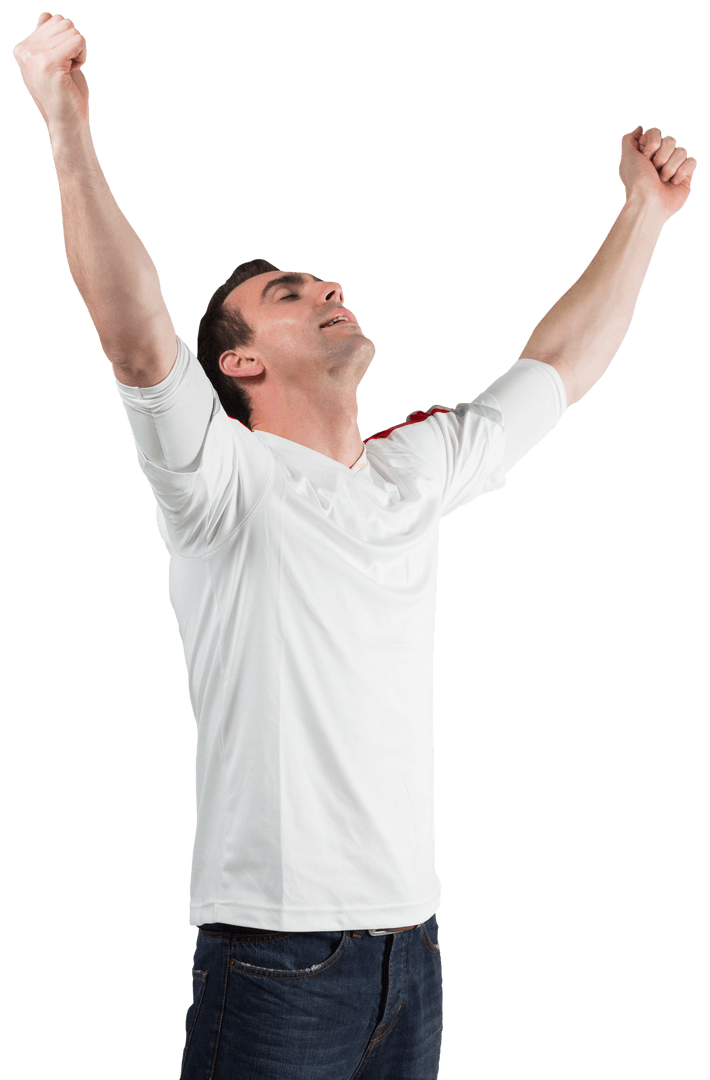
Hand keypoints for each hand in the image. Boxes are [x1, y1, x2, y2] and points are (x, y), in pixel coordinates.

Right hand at [12, 11, 88, 136]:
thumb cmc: (66, 95)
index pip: (53, 20)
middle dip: (74, 45)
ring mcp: (35, 56)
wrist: (67, 124)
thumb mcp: (54, 62)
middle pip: (63, 22)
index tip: (62, 65)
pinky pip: (78, 40)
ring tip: (70, 72)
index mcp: (23, 48)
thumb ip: (48, 39)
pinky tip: (74, 72)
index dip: (66, 42)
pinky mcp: (49, 63)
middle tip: (68, 69)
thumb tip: (47, 15)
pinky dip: (82, 56)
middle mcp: (25, 50)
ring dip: (78, 52)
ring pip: (71, 30)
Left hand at [618, 124, 697, 222]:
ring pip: (682, 151)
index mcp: (647, 152)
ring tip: (662, 180)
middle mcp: (660, 158)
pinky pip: (692, 161)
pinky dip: (682, 172)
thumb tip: (640, 128)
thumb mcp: (626, 158)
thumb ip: (629, 139)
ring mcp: (674, 166)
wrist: (648, 203)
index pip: (656, 132)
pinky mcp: (685, 175)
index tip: (645, 156)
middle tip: (654, 170)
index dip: (653, 142)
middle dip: (661, 157)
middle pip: (671, 140)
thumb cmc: (637, 182)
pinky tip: (673, 183)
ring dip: (669, 167)